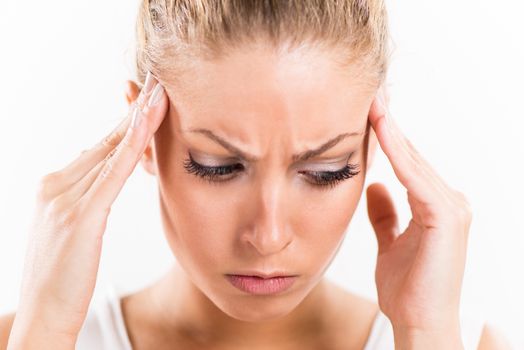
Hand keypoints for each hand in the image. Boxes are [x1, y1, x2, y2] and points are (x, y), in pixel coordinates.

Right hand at [7, 72, 167, 347]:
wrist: (43, 315)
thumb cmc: (63, 278)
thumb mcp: (75, 232)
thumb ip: (88, 203)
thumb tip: (107, 182)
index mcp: (56, 187)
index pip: (101, 148)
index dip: (128, 123)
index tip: (151, 100)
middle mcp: (57, 185)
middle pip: (106, 141)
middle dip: (136, 112)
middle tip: (161, 83)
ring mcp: (65, 198)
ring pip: (111, 150)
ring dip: (139, 119)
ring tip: (163, 91)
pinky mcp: (80, 216)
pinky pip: (112, 172)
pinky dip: (132, 144)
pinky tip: (150, 122)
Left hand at [366, 88, 471, 346]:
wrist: (418, 322)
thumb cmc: (407, 288)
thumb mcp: (389, 243)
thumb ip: (385, 215)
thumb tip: (374, 187)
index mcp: (434, 206)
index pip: (407, 163)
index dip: (386, 137)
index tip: (365, 111)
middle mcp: (447, 201)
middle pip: (411, 155)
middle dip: (388, 124)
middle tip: (368, 93)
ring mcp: (451, 207)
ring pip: (413, 160)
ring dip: (391, 130)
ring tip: (371, 101)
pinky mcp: (445, 217)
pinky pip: (415, 178)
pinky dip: (398, 153)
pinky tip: (382, 130)